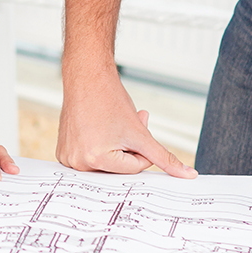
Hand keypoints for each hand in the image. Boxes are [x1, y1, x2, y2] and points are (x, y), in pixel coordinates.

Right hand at [56, 71, 195, 177]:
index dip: (140, 149)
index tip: (133, 131)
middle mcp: (78, 162)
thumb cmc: (109, 99)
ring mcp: (68, 157)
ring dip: (114, 148)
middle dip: (127, 150)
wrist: (86, 76)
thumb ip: (165, 158)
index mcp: (95, 159)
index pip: (134, 168)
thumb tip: (188, 175)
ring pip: (105, 163)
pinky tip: (96, 128)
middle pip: (117, 169)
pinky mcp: (63, 150)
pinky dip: (98, 146)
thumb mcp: (141, 133)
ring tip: (111, 125)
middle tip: (124, 127)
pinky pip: (90, 157)